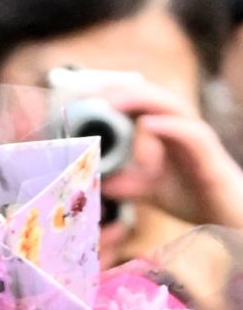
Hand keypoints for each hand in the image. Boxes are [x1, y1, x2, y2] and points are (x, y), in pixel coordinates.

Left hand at [99, 78, 242, 228]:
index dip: (112, 91)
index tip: (80, 93)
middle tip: (90, 94)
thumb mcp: (151, 189)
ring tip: (112, 102)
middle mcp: (181, 126)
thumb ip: (126, 182)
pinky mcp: (210, 156)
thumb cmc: (195, 195)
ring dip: (140, 100)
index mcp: (166, 129)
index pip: (140, 99)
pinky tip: (148, 124)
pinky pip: (191, 133)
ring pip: (172, 105)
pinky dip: (168, 126)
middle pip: (152, 94)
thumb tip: (97, 182)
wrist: (232, 220)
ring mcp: (197, 138)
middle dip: (120, 89)